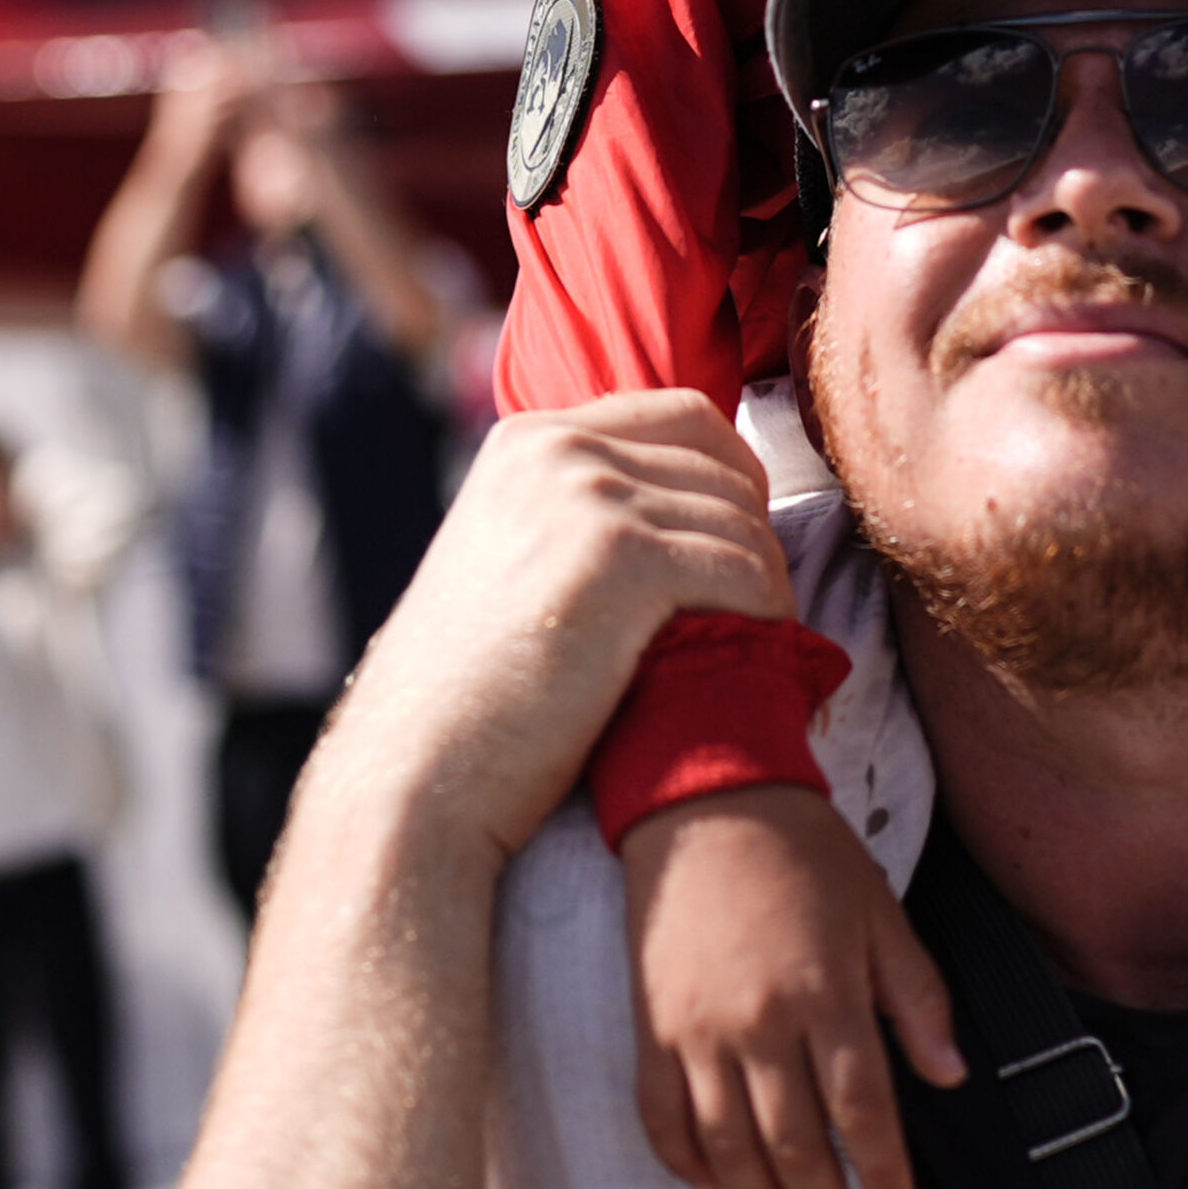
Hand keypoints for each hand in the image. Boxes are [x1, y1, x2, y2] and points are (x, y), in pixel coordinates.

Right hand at [307, 396, 794, 878]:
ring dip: (764, 577)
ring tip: (754, 632)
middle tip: (753, 596)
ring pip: (741, 520)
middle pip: (720, 461)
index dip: (729, 476)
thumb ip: (572, 511)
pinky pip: (745, 570)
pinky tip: (758, 649)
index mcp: (528, 440)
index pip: (682, 416)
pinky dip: (768, 611)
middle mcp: (557, 450)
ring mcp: (588, 499)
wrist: (419, 772)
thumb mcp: (508, 556)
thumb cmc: (469, 692)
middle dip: (752, 527)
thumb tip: (681, 504)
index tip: (735, 541)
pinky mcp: (623, 561)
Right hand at [622, 782, 960, 1188]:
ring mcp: (698, 1027)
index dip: (880, 1167)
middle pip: (794, 1141)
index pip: (860, 1106)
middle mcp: (760, 1020)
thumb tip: (950, 1077)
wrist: (708, 801)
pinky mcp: (650, 1024)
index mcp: (826, 991)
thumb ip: (917, 998)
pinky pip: (661, 1114)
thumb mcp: (881, 913)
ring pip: (727, 1144)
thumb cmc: (807, 855)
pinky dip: (683, 1161)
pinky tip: (710, 1188)